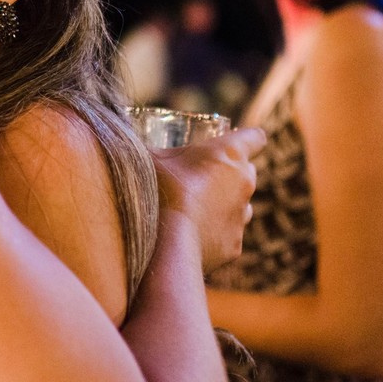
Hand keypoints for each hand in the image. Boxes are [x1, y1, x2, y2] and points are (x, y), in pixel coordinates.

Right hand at [152, 127, 264, 273]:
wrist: (168, 242)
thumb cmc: (160, 190)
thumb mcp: (149, 159)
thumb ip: (147, 148)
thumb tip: (127, 141)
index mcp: (229, 153)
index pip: (255, 137)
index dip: (245, 139)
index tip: (229, 142)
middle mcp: (245, 182)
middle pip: (247, 171)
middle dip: (228, 173)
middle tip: (200, 177)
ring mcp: (242, 215)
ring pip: (240, 204)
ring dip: (223, 204)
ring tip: (193, 210)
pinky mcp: (235, 244)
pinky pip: (227, 234)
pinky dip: (213, 233)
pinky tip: (189, 235)